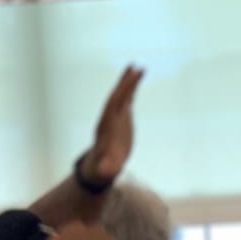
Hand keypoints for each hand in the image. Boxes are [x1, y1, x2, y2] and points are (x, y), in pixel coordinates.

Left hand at [83, 65, 143, 186]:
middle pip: (117, 96)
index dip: (119, 95)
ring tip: (138, 67)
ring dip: (129, 81)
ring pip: (122, 94)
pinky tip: (138, 75)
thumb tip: (107, 172)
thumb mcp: (105, 170)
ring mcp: (116, 115)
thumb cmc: (104, 167)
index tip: (127, 85)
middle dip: (126, 84)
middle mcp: (109, 117)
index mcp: (105, 126)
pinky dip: (132, 87)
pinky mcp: (122, 116)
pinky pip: (127, 98)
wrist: (102, 163)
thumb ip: (107, 169)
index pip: (112, 107)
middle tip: (136, 70)